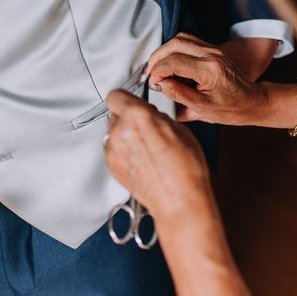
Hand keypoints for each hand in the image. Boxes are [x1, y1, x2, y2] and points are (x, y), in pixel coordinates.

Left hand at [104, 90, 213, 222]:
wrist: (178, 199)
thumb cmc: (184, 169)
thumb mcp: (179, 129)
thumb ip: (158, 117)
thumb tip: (151, 115)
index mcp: (137, 115)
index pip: (117, 95)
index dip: (127, 99)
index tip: (133, 103)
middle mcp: (120, 131)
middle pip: (115, 114)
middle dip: (129, 118)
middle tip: (147, 128)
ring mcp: (113, 150)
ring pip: (114, 132)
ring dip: (126, 135)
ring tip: (147, 148)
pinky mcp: (112, 166)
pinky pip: (114, 150)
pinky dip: (124, 151)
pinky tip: (142, 159)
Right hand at [146, 33, 269, 124]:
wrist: (253, 102)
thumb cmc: (231, 109)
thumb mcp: (203, 109)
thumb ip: (179, 94)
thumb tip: (160, 84)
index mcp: (209, 71)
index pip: (174, 62)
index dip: (158, 71)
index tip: (152, 83)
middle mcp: (212, 55)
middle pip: (175, 44)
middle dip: (157, 58)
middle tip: (150, 73)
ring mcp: (214, 50)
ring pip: (181, 39)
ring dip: (165, 51)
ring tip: (157, 67)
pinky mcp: (214, 49)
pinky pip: (189, 41)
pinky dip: (175, 49)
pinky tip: (170, 62)